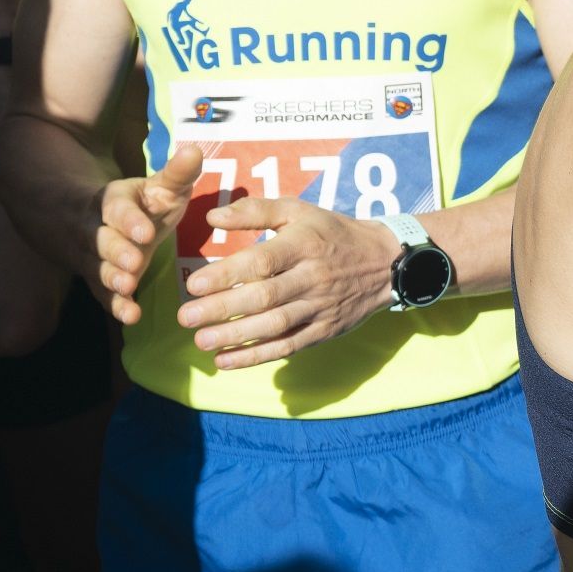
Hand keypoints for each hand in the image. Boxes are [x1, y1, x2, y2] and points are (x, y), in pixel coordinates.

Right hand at [92, 147, 203, 323]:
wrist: (91, 221)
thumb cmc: (141, 204)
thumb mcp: (158, 187)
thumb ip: (177, 174)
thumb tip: (195, 150)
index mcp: (113, 202)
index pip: (117, 211)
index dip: (129, 221)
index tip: (144, 232)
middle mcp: (98, 230)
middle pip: (103, 241)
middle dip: (117, 252)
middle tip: (133, 263)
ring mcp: (96, 258)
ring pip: (99, 268)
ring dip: (112, 279)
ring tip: (127, 288)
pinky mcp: (101, 281)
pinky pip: (104, 295)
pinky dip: (117, 306)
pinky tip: (131, 316)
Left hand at [175, 198, 401, 368]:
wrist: (387, 262)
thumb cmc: (332, 233)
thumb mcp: (299, 211)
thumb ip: (256, 211)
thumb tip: (213, 217)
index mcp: (305, 244)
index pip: (262, 262)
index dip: (227, 274)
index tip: (194, 285)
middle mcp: (314, 277)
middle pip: (265, 297)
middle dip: (222, 310)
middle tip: (185, 318)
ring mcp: (322, 307)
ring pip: (275, 325)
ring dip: (236, 336)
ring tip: (201, 341)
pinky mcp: (326, 330)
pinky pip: (289, 346)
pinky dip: (257, 356)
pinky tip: (226, 360)